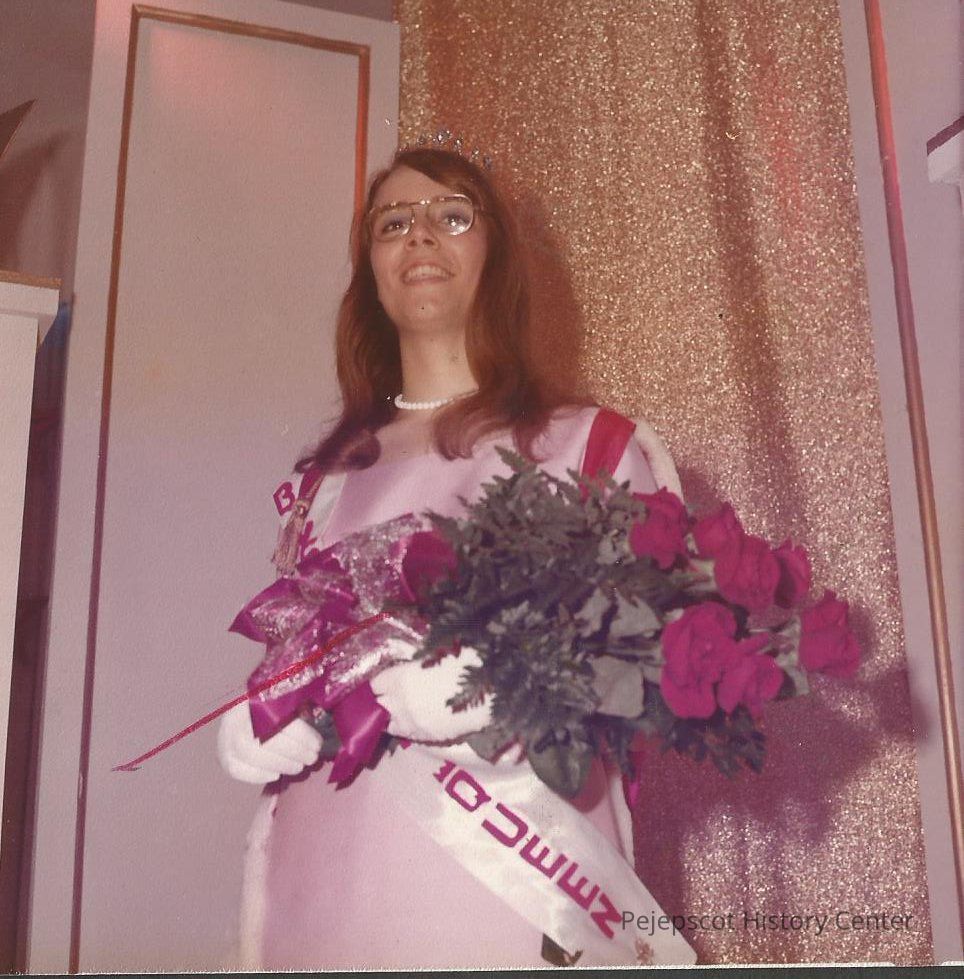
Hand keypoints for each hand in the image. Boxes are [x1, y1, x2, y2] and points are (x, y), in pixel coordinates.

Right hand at [217, 701, 322, 783]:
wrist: (253, 705)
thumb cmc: (280, 702)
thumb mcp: (292, 698)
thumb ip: (302, 708)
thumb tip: (319, 724)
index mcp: (256, 693)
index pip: (277, 716)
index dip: (300, 734)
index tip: (317, 743)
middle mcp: (237, 712)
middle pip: (263, 737)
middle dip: (292, 752)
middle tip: (311, 758)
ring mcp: (225, 733)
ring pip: (248, 753)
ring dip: (279, 764)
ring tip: (299, 767)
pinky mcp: (223, 752)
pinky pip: (235, 768)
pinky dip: (256, 775)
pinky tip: (275, 775)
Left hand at [370, 646, 490, 742]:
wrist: (494, 690)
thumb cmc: (468, 661)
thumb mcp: (438, 652)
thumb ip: (417, 662)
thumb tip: (408, 665)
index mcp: (402, 678)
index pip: (375, 685)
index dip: (380, 681)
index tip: (384, 678)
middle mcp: (402, 704)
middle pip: (379, 707)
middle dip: (381, 699)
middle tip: (389, 693)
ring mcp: (414, 724)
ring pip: (390, 724)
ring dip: (393, 715)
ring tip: (403, 707)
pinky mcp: (429, 737)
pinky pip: (410, 733)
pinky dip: (409, 725)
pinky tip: (420, 716)